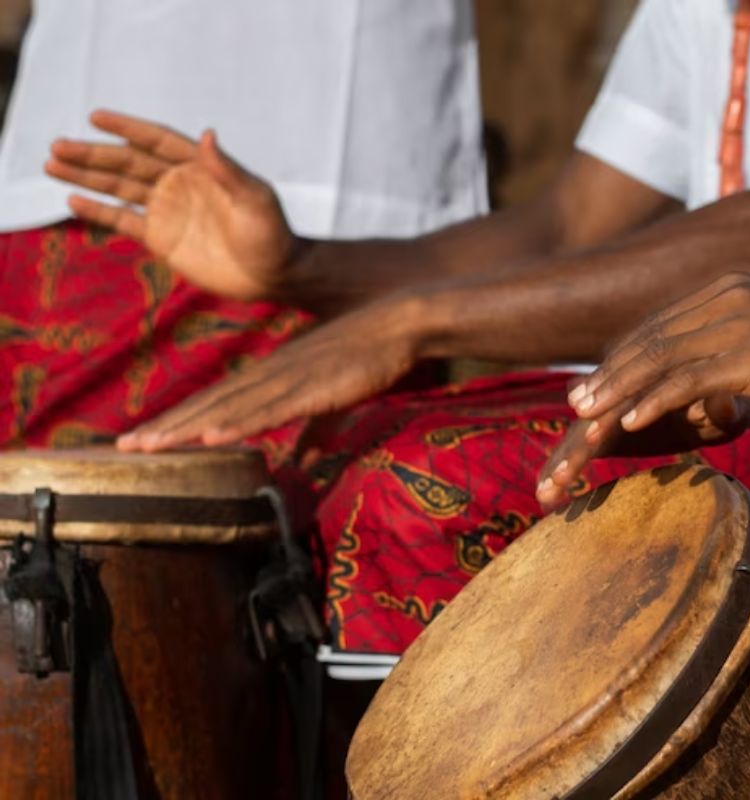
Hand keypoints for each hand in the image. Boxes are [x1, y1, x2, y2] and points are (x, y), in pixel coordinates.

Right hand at [45, 110, 295, 301]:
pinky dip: (100, 211)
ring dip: (87, 177)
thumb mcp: (255, 200)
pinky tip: (73, 199)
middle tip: (57, 146)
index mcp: (201, 168)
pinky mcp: (163, 239)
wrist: (274, 276)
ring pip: (120, 188)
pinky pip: (124, 221)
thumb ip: (228, 170)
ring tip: (51, 164)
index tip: (96, 116)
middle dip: (93, 154)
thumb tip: (207, 134)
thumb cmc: (272, 235)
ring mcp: (169, 211)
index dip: (127, 128)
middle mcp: (180, 184)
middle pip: (129, 163)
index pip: (156, 140)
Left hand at [116, 298, 423, 450]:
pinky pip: (270, 409)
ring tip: (149, 446)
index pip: (217, 402)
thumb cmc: (370, 356)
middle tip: (125, 450)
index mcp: (272, 375)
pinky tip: (211, 435)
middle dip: (167, 427)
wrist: (400, 322)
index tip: (145, 441)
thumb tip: (304, 462)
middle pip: (209, 404)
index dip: (179, 421)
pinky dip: (239, 422)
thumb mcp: (335, 398)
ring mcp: (289, 378)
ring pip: (229, 408)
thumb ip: (317, 431)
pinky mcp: (314, 386)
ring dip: (187, 428)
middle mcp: (270, 373)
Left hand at [537, 273, 749, 499]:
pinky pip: (691, 378)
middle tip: (573, 410)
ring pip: (660, 358)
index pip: (658, 327)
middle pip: (649, 341)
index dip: (621, 361)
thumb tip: (708, 401)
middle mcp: (727, 296)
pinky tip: (631, 422)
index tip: (593, 390)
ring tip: (586, 420)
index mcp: (728, 290)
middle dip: (607, 378)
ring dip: (617, 392)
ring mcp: (739, 320)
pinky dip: (655, 400)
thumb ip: (736, 363)